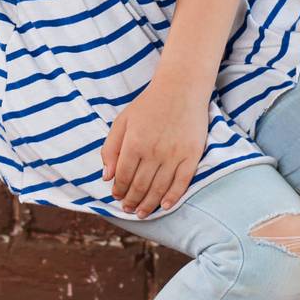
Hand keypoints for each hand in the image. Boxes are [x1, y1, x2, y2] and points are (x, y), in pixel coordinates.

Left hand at [101, 71, 209, 217]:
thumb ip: (110, 149)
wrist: (181, 88)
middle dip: (131, 201)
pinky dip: (173, 197)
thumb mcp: (122, 121)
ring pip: (159, 188)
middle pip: (140, 186)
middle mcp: (154, 152)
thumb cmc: (148, 104)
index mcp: (134, 143)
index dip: (118, 190)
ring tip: (141, 212)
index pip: (123, 176)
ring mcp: (174, 154)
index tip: (116, 196)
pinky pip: (182, 182)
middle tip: (127, 208)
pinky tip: (165, 205)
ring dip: (148, 204)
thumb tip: (106, 177)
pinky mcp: (192, 154)